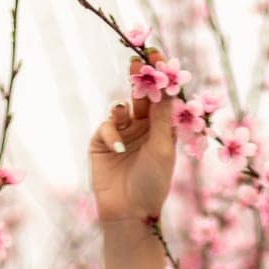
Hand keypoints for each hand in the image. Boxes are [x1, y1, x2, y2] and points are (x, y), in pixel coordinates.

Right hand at [88, 48, 176, 225]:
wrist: (129, 213)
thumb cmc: (153, 184)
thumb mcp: (162, 148)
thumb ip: (161, 116)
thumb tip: (166, 84)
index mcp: (161, 129)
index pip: (161, 97)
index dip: (159, 76)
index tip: (157, 55)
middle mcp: (142, 128)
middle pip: (140, 95)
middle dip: (139, 77)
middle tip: (137, 59)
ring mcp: (122, 134)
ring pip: (120, 108)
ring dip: (123, 106)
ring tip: (125, 110)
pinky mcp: (102, 143)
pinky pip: (106, 126)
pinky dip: (111, 132)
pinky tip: (118, 147)